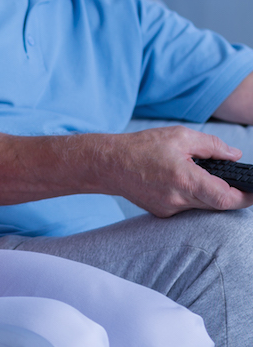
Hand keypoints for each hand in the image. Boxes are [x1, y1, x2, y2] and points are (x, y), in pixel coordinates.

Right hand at [109, 126, 252, 215]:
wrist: (109, 164)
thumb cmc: (141, 147)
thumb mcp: (179, 136)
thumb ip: (211, 146)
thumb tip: (235, 155)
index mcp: (186, 180)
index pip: (228, 199)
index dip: (246, 197)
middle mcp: (179, 199)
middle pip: (218, 204)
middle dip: (228, 193)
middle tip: (230, 179)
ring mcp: (170, 209)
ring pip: (203, 206)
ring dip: (208, 194)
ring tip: (195, 174)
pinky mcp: (162, 212)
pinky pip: (186, 207)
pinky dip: (190, 196)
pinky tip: (177, 181)